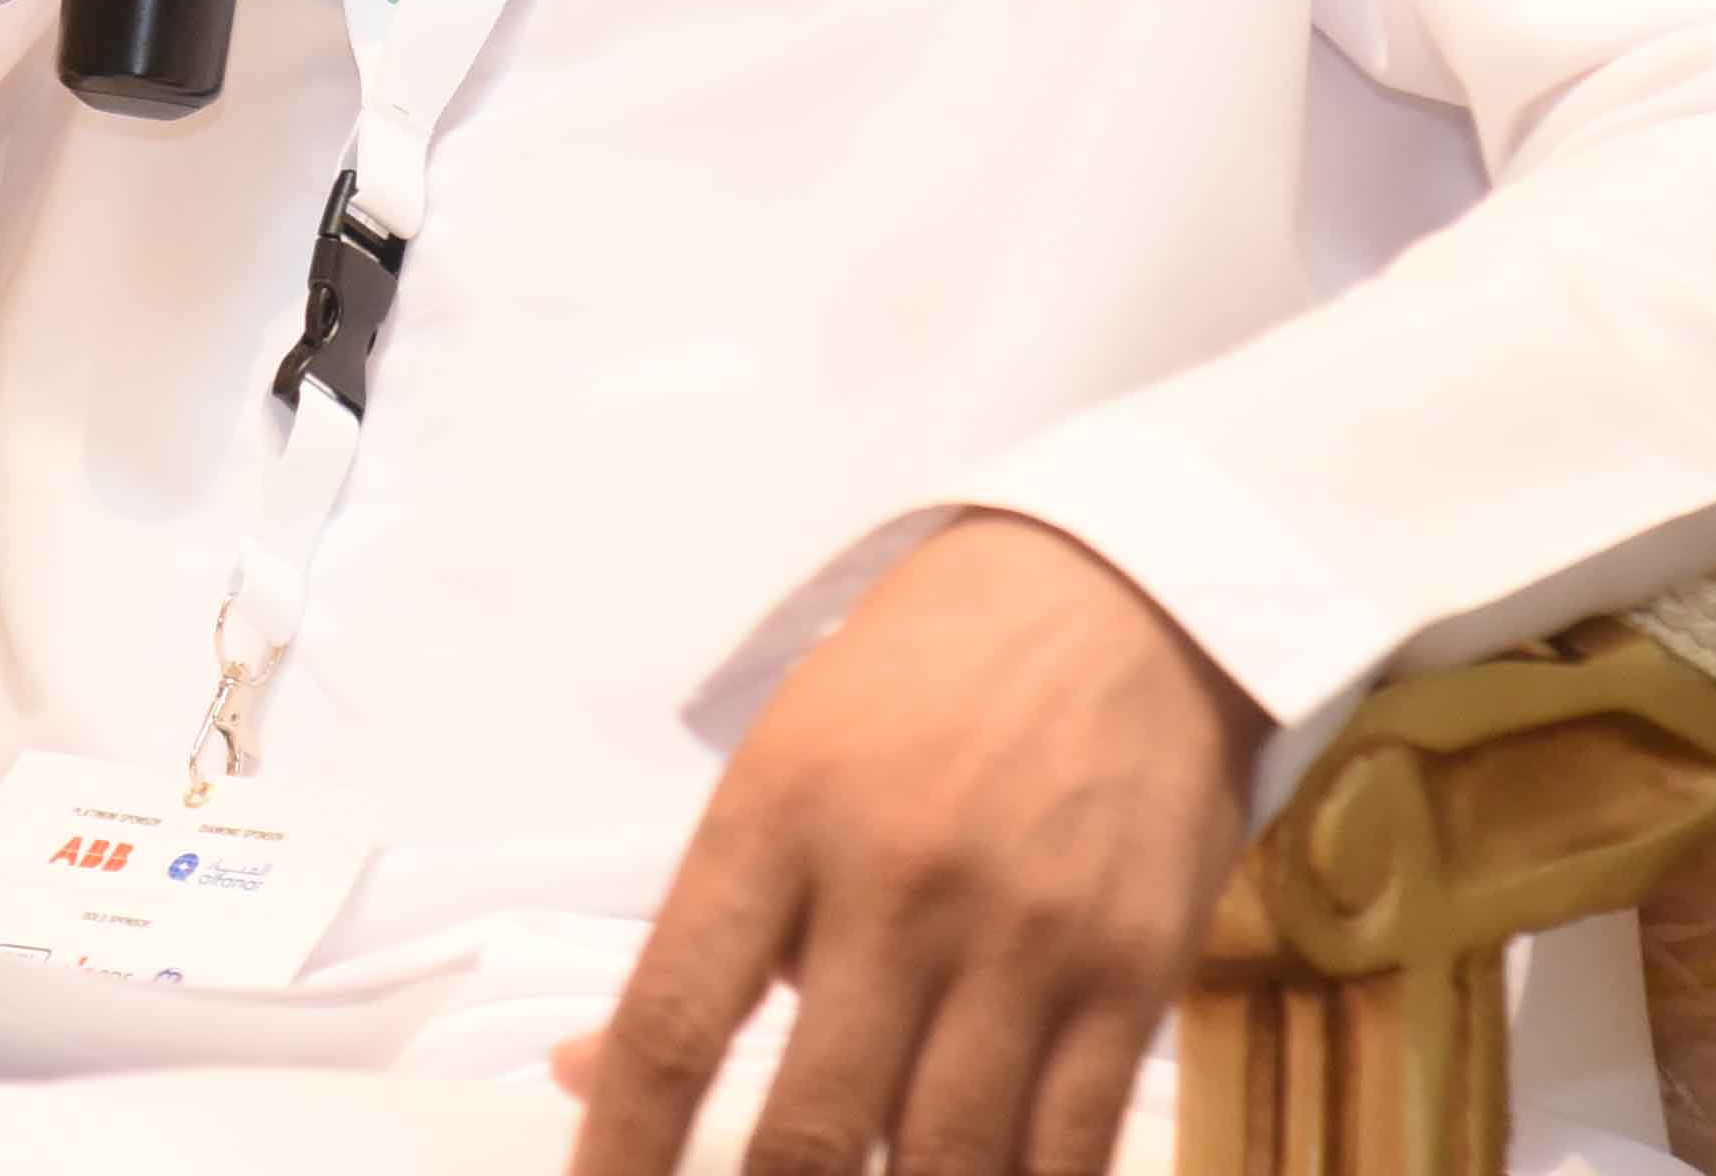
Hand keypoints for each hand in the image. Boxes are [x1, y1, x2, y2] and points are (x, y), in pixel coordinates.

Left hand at [556, 513, 1257, 1175]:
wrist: (1120, 596)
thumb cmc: (920, 687)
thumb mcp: (782, 765)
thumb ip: (703, 933)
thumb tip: (583, 1076)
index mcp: (776, 818)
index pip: (671, 1024)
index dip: (623, 1149)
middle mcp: (895, 886)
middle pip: (807, 1130)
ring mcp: (1023, 939)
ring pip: (941, 1162)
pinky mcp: (1132, 976)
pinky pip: (1066, 1153)